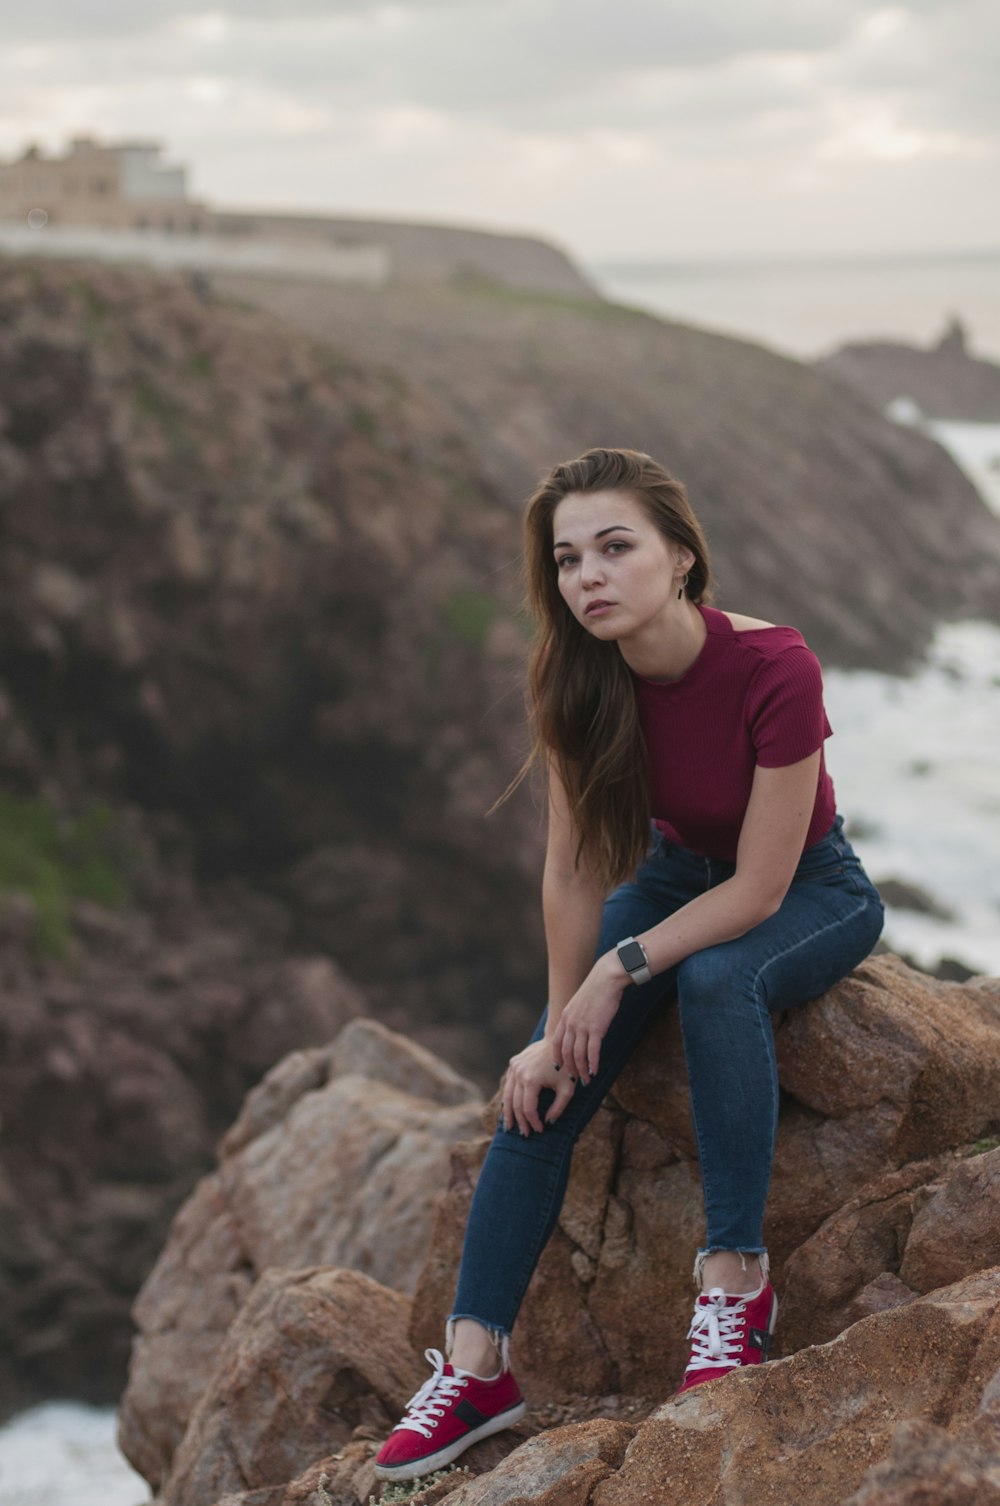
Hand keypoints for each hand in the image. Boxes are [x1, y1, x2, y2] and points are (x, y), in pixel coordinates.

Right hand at [502, 1038, 576, 1136]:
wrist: (557, 1042)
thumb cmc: (566, 1067)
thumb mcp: (567, 1089)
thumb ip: (559, 1108)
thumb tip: (548, 1123)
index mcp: (531, 1080)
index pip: (528, 1109)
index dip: (533, 1122)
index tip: (540, 1131)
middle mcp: (519, 1073)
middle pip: (516, 1104)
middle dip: (521, 1121)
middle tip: (525, 1134)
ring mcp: (514, 1067)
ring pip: (507, 1095)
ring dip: (508, 1113)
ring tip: (510, 1127)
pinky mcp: (513, 1063)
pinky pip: (508, 1084)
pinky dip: (508, 1098)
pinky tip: (509, 1109)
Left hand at [550, 954, 625, 1084]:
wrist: (606, 977)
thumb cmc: (597, 989)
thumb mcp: (580, 1003)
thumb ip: (577, 1016)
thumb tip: (580, 1028)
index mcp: (565, 1017)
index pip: (556, 1042)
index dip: (557, 1056)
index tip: (559, 1067)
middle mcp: (570, 1023)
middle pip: (566, 1052)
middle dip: (569, 1068)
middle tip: (574, 1080)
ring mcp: (582, 1026)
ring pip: (578, 1055)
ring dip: (582, 1070)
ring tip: (586, 1080)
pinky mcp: (596, 1028)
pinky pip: (592, 1051)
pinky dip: (593, 1064)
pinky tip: (595, 1072)